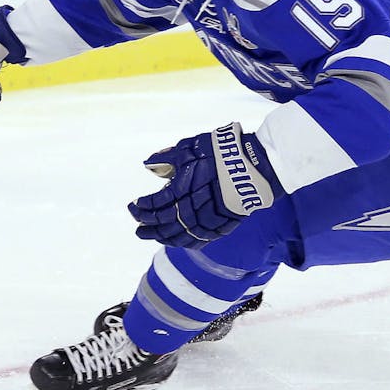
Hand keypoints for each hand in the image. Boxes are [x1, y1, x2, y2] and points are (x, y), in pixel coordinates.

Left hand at [127, 122, 281, 248]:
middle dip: (148, 226)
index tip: (133, 206)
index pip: (155, 204)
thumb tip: (148, 165)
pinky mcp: (222, 225)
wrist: (256, 165)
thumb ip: (167, 158)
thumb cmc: (221, 152)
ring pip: (180, 236)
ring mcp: (208, 220)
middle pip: (164, 223)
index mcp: (182, 189)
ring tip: (151, 236)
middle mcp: (192, 209)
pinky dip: (184, 242)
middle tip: (137, 227)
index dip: (142, 207)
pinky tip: (176, 241)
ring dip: (162, 237)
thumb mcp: (190, 147)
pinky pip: (198, 240)